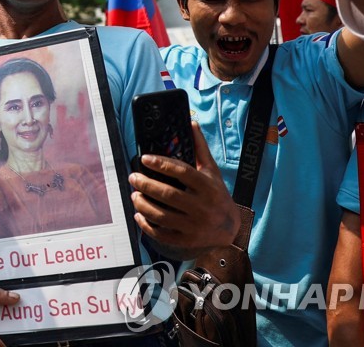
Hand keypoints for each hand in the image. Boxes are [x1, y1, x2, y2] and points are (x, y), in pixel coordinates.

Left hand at [128, 123, 238, 253]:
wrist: (230, 228)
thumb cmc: (217, 195)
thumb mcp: (212, 171)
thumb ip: (200, 149)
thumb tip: (191, 123)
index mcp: (207, 187)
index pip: (182, 172)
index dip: (161, 164)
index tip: (144, 159)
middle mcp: (201, 206)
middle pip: (167, 194)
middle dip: (145, 184)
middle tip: (133, 177)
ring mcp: (194, 225)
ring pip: (161, 215)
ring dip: (142, 204)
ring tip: (134, 195)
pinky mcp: (187, 240)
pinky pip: (162, 234)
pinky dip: (147, 225)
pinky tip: (139, 214)